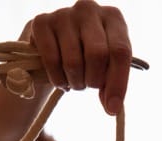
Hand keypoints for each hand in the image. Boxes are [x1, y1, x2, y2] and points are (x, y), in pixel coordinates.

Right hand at [27, 0, 131, 114]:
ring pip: (73, 61)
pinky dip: (57, 78)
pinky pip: (52, 60)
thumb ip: (112, 86)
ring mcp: (64, 13)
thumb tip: (112, 107)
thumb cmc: (87, 59)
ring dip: (75, 82)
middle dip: (93, 81)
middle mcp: (89, 9)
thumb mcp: (107, 69)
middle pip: (97, 55)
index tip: (112, 108)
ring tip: (74, 81)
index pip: (120, 51)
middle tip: (88, 85)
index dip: (117, 83)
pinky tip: (60, 77)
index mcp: (114, 18)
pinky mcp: (41, 22)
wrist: (54, 48)